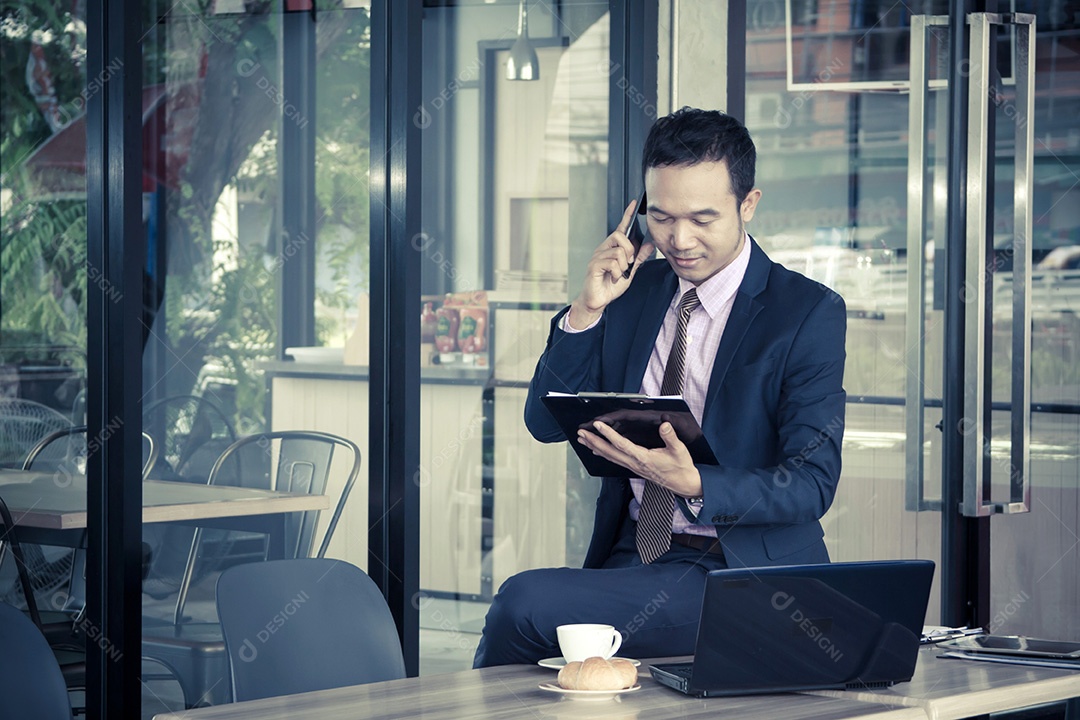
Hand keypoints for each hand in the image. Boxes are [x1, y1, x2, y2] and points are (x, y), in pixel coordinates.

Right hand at [566, 200, 655, 328]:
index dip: (627, 215)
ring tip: (619, 274)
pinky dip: (617, 273)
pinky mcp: (594, 266)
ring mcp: (597, 257)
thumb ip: (639, 258)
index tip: (634, 203)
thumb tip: (649, 245)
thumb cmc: (610, 286)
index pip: (620, 228)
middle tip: (628, 263)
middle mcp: (604, 249)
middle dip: (629, 250)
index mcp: (612, 248)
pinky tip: (614, 278)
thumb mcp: (630, 271)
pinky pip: (611, 263)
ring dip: (623, 266)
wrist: (598, 300)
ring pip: (618, 252)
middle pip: (619, 236)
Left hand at [577, 420, 701, 496]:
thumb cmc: (681, 467)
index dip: (608, 434)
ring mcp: (632, 467)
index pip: (622, 444)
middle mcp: (634, 463)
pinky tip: (596, 450)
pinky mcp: (633, 467)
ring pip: (609, 456)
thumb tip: (664, 424)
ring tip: (582, 439)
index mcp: (643, 458)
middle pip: (609, 452)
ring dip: (594, 447)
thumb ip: (670, 437)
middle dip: (593, 441)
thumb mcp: (679, 450)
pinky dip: (603, 453)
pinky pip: (614, 460)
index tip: (598, 425)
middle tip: (581, 432)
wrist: (683, 484)